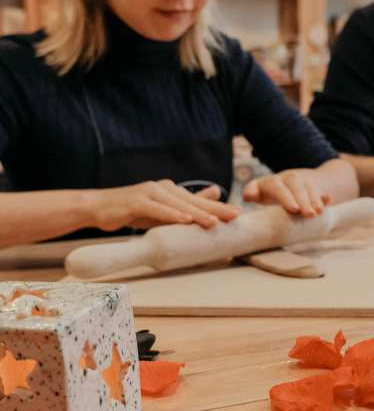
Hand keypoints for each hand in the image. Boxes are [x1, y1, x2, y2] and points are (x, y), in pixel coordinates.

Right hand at [91, 180, 239, 231]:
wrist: (97, 207)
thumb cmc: (132, 210)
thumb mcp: (162, 209)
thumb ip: (184, 205)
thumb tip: (213, 194)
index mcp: (170, 190)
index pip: (198, 200)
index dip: (218, 207)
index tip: (239, 214)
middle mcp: (162, 188)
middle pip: (192, 200)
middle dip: (215, 209)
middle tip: (235, 216)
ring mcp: (149, 193)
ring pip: (178, 205)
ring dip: (197, 214)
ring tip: (214, 222)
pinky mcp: (136, 202)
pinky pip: (157, 210)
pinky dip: (171, 215)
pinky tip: (184, 220)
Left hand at [242, 170, 330, 217]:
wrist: (290, 183)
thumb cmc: (267, 196)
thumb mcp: (257, 196)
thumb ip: (251, 197)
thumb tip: (244, 200)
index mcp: (266, 183)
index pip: (271, 185)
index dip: (280, 195)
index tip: (291, 208)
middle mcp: (284, 179)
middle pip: (292, 184)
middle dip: (298, 198)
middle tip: (303, 213)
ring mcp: (299, 180)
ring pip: (306, 186)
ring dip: (312, 199)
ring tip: (317, 213)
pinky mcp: (312, 185)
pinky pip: (319, 189)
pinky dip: (323, 196)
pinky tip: (328, 200)